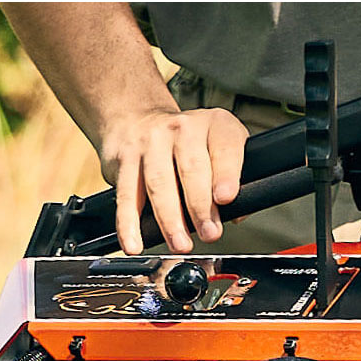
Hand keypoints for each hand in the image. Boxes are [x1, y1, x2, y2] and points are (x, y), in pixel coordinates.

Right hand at [99, 107, 248, 253]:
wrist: (137, 116)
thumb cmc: (188, 142)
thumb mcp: (218, 146)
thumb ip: (231, 178)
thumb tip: (236, 215)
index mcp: (214, 125)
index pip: (224, 148)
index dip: (226, 174)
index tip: (226, 198)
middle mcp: (182, 128)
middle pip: (191, 169)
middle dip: (200, 207)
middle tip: (209, 234)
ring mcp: (151, 142)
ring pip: (159, 183)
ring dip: (170, 220)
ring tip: (180, 243)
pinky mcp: (124, 159)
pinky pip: (127, 195)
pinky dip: (129, 223)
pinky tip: (134, 243)